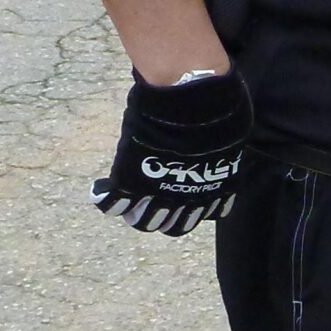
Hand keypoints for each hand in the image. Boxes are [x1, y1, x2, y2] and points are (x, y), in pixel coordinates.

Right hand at [91, 68, 254, 235]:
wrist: (189, 104)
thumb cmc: (216, 111)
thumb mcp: (228, 136)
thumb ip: (219, 152)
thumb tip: (214, 148)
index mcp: (215, 190)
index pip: (202, 214)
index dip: (189, 206)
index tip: (181, 193)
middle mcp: (188, 200)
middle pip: (171, 226)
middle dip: (162, 214)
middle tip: (152, 196)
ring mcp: (158, 195)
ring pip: (144, 222)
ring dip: (136, 212)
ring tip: (129, 195)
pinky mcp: (131, 183)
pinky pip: (113, 204)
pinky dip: (105, 199)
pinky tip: (102, 188)